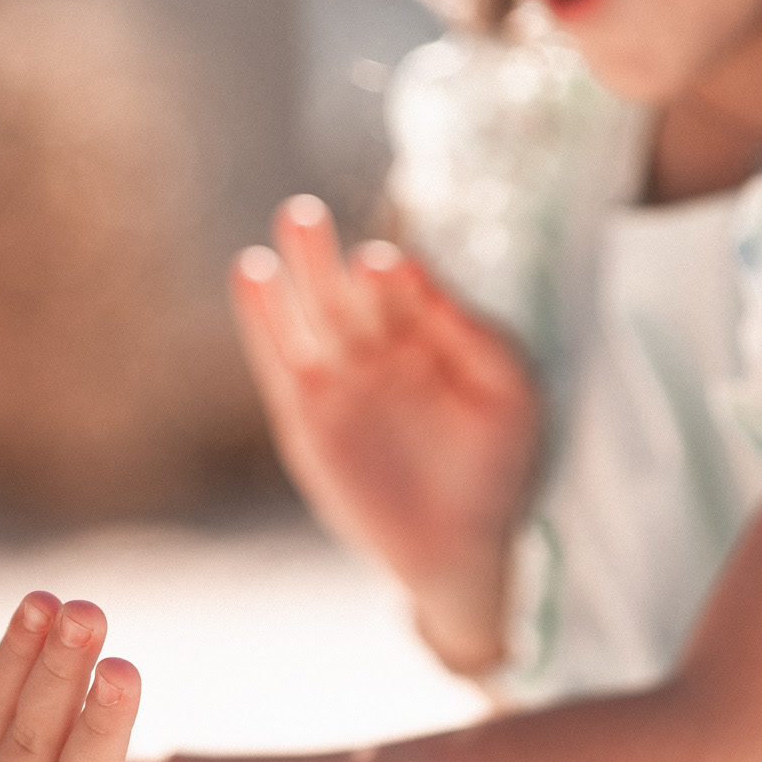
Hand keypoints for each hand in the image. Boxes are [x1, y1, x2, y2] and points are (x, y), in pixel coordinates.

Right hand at [232, 194, 541, 671]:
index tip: (384, 266)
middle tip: (303, 215)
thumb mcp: (509, 399)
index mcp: (432, 334)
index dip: (392, 277)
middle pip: (347, 289)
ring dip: (295, 271)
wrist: (458, 547)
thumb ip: (478, 337)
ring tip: (282, 229)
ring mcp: (340, 379)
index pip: (405, 289)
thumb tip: (424, 278)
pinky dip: (263, 320)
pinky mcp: (304, 415)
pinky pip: (277, 358)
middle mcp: (381, 347)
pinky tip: (252, 273)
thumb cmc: (496, 470)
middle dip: (324, 254)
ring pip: (311, 314)